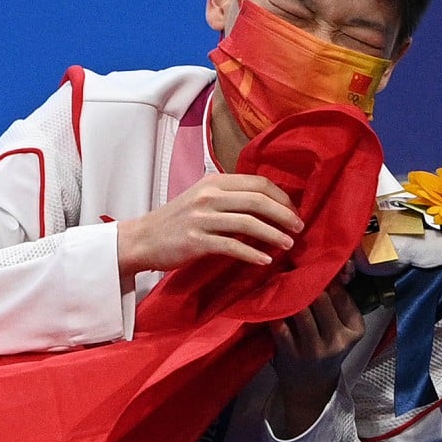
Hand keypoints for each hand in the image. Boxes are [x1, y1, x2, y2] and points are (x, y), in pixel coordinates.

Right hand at [116, 173, 301, 276]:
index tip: (294, 212)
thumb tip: (269, 205)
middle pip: (258, 200)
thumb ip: (231, 197)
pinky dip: (252, 254)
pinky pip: (231, 246)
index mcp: (215, 181)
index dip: (282, 198)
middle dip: (284, 215)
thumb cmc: (177, 220)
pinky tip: (265, 260)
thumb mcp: (203, 198)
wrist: (141, 239)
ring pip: (248, 223)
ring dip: (274, 234)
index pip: (259, 183)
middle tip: (299, 228)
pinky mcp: (195, 240)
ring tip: (289, 244)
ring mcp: (201, 217)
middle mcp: (209, 195)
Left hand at [268, 281, 365, 437]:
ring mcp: (314, 349)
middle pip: (321, 298)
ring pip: (301, 309)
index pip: (341, 294)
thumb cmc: (327, 348)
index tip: (314, 267)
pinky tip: (272, 305)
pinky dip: (275, 313)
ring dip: (290, 295)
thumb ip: (340, 301)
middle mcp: (338, 339)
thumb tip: (337, 266)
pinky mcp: (291, 355)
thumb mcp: (343, 329)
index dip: (326, 277)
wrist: (312, 386)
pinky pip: (280, 326)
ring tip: (282, 284)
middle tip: (295, 272)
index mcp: (355, 330)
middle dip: (307, 283)